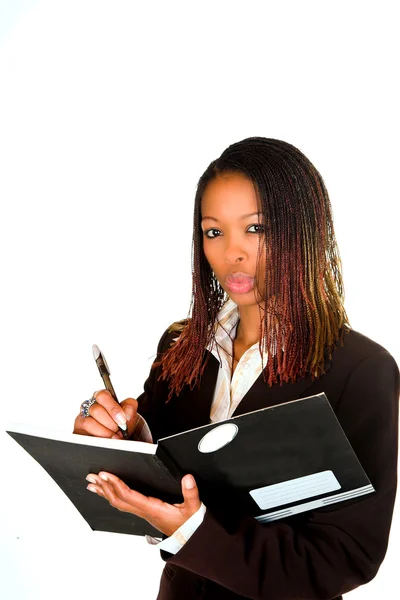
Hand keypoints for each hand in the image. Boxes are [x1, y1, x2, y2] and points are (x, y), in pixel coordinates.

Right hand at [73, 390, 150, 440]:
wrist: (118, 439)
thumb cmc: (121, 424)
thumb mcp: (129, 414)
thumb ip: (130, 408)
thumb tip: (126, 413)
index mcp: (102, 398)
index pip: (102, 395)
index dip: (113, 408)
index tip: (122, 420)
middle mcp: (90, 406)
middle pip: (96, 410)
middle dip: (110, 423)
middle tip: (119, 430)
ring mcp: (82, 418)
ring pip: (89, 422)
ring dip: (104, 432)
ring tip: (114, 437)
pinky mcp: (78, 431)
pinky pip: (84, 434)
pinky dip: (98, 438)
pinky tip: (106, 441)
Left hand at [85, 472, 201, 536]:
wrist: (189, 538)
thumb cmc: (188, 524)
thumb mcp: (193, 508)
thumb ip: (191, 493)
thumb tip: (187, 478)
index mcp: (152, 509)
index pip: (129, 496)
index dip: (116, 485)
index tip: (106, 474)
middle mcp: (143, 511)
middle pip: (118, 500)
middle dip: (104, 487)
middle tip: (92, 476)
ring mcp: (141, 513)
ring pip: (118, 503)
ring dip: (104, 492)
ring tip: (92, 482)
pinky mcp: (143, 512)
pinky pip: (123, 504)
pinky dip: (111, 496)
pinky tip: (106, 492)